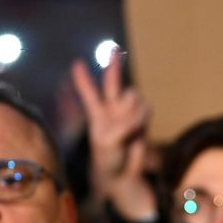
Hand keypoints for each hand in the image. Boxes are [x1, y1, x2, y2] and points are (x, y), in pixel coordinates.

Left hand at [71, 49, 156, 221]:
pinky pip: (145, 108)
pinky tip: (138, 130)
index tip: (76, 63)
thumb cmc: (108, 159)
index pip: (88, 92)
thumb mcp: (109, 142)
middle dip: (114, 65)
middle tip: (114, 49)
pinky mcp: (142, 119)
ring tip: (129, 128)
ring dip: (133, 110)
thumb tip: (138, 112)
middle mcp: (112, 109)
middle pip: (112, 82)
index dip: (83, 78)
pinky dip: (142, 117)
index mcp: (97, 114)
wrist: (124, 173)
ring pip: (133, 96)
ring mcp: (127, 113)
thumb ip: (123, 124)